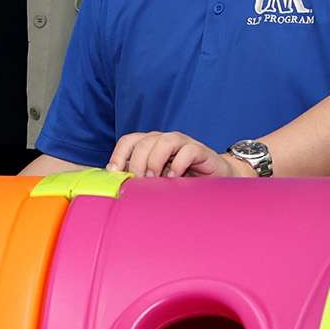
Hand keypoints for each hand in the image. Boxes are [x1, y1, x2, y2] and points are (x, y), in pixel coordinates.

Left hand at [104, 131, 249, 177]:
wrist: (214, 179)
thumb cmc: (180, 181)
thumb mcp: (156, 181)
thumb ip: (139, 180)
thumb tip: (116, 188)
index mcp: (149, 145)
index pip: (128, 141)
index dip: (119, 155)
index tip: (115, 173)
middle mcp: (163, 140)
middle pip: (143, 142)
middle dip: (137, 163)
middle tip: (138, 182)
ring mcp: (182, 143)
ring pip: (164, 141)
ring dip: (155, 161)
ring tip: (154, 179)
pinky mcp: (200, 151)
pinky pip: (187, 151)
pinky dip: (178, 164)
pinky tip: (174, 178)